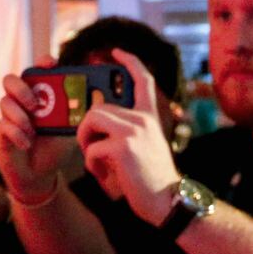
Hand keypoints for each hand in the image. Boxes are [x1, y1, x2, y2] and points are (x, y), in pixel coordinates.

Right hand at [0, 64, 76, 204]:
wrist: (40, 174)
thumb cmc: (55, 147)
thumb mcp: (70, 129)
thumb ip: (79, 114)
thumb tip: (98, 99)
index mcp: (38, 95)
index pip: (36, 70)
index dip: (41, 63)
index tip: (51, 64)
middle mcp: (20, 102)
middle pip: (10, 80)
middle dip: (22, 89)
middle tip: (35, 104)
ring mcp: (9, 117)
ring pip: (4, 102)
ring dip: (20, 116)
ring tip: (32, 130)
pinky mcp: (2, 133)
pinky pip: (3, 125)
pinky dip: (17, 134)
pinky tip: (27, 144)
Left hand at [76, 49, 180, 224]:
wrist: (168, 201)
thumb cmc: (151, 179)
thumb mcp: (144, 146)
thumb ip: (127, 130)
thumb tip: (97, 120)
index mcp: (150, 117)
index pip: (142, 80)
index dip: (129, 62)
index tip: (117, 51)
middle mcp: (143, 119)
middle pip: (98, 109)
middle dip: (87, 130)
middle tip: (91, 150)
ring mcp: (133, 131)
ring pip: (91, 121)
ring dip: (85, 142)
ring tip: (96, 161)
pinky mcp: (123, 147)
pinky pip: (90, 148)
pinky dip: (91, 164)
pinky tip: (104, 176)